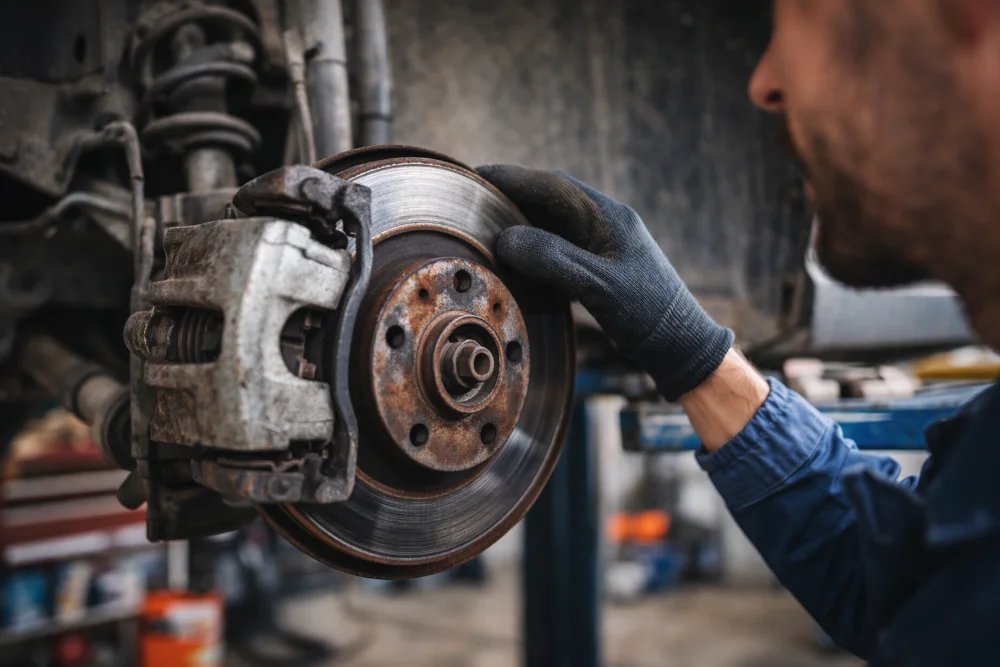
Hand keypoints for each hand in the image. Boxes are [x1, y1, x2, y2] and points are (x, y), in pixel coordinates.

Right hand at [477, 165, 733, 400]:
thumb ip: (552, 259)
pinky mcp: (601, 263)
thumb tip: (506, 238)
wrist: (679, 344)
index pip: (551, 186)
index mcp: (607, 216)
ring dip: (522, 218)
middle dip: (511, 194)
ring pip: (554, 220)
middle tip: (471, 196)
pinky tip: (515, 253)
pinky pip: (561, 243)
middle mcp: (605, 221)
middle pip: (550, 197)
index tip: (476, 176)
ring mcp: (604, 242)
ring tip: (485, 222)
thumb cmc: (646, 315)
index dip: (511, 178)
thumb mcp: (597, 286)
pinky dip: (535, 243)